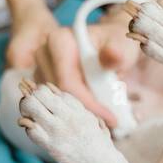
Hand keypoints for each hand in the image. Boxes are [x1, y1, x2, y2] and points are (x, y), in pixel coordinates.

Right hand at [11, 7, 146, 127]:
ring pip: (55, 101)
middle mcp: (43, 53)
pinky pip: (55, 102)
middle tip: (109, 122)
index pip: (68, 81)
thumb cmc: (115, 43)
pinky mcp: (44, 81)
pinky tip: (91, 112)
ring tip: (102, 118)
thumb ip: (117, 53)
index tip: (110, 117)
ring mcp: (40, 68)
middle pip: (59, 94)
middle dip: (84, 110)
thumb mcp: (121, 45)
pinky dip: (74, 110)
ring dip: (78, 112)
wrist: (110, 44)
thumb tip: (112, 54)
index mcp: (58, 40)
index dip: (89, 103)